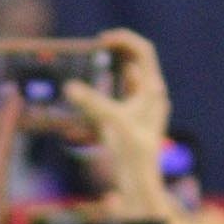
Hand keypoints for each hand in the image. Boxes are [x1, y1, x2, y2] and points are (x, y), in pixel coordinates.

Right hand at [64, 29, 171, 220]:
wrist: (140, 183)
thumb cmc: (133, 154)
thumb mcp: (112, 122)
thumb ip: (93, 102)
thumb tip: (71, 86)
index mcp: (152, 90)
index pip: (143, 51)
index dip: (124, 39)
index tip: (102, 39)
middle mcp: (150, 95)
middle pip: (136, 61)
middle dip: (115, 52)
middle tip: (95, 48)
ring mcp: (142, 107)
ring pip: (126, 79)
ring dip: (110, 71)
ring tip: (92, 67)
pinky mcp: (131, 119)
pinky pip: (118, 97)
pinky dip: (105, 92)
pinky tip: (90, 99)